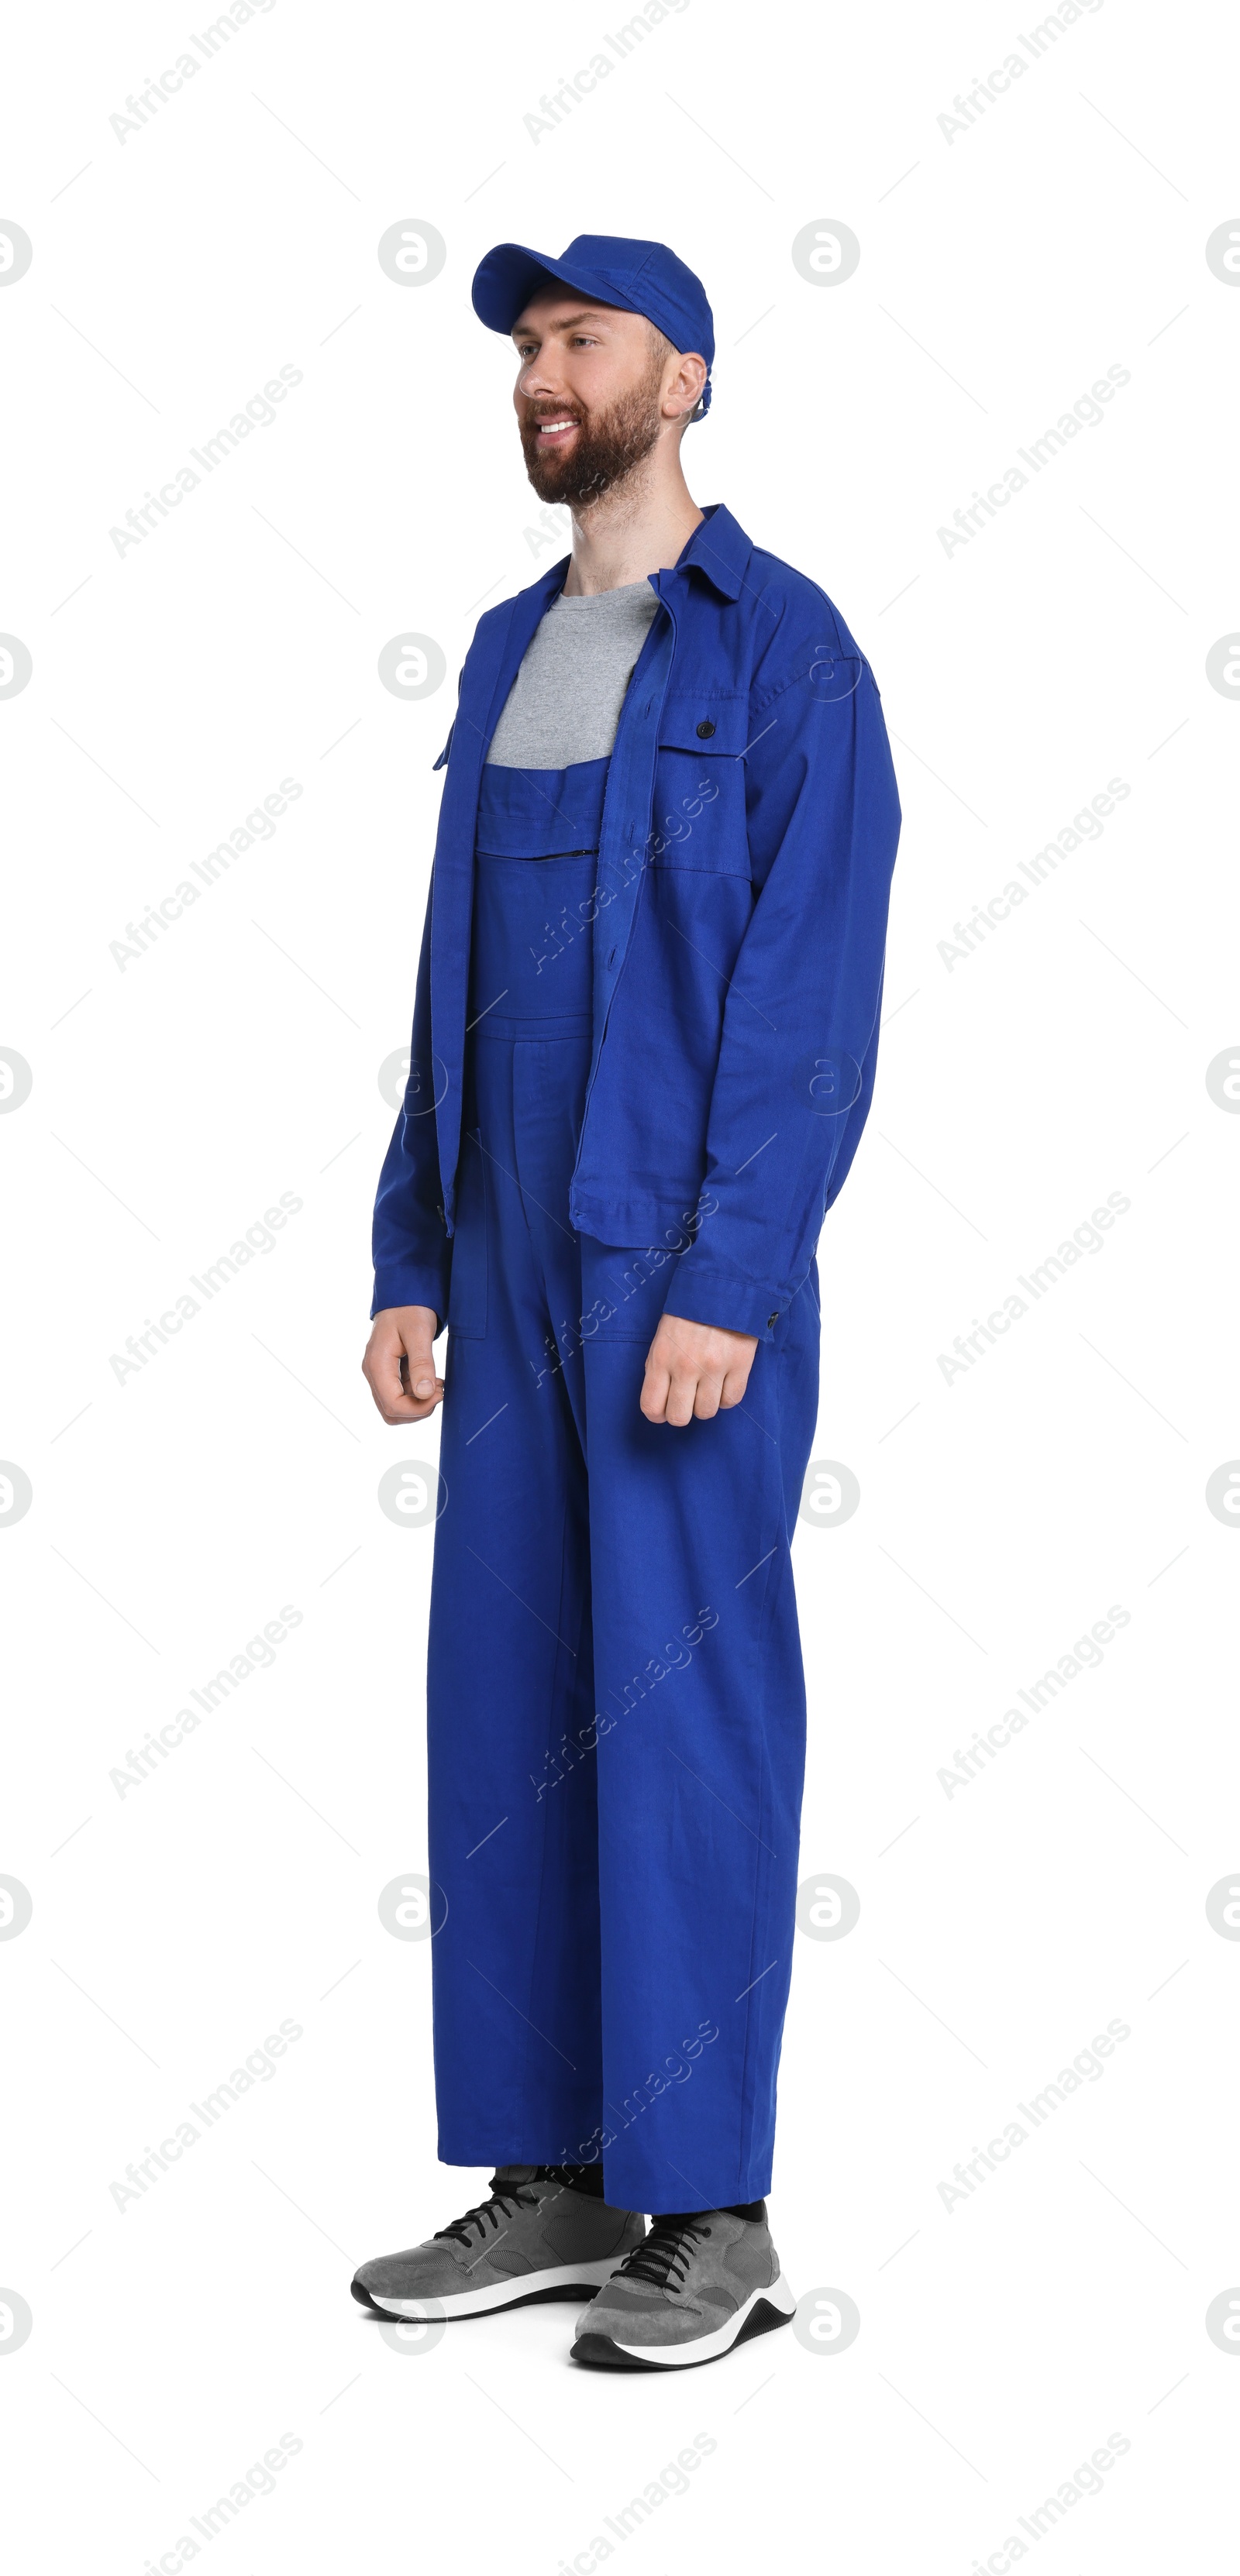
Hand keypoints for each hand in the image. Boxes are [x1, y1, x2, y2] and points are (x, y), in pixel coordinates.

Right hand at [362, 1304, 443, 1423]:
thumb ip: (421, 1364)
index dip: (419, 1408)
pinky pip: (399, 1395)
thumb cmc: (411, 1309)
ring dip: (418, 1404)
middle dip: (418, 1410)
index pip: (393, 1405)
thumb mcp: (419, 1333)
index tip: (439, 1393)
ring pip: (394, 1407)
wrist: (403, 1295)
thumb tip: (425, 1394)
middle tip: (439, 1391)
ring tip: (437, 1386)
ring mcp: (378, 1374)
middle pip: (391, 1412)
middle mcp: (373, 1372)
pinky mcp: (387, 1373)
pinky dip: (416, 1396)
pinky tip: (432, 1381)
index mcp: (377, 1364)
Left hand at [640, 1312, 758, 1426]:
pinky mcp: (739, 1365)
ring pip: (707, 1412)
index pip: (651, 1406)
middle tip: (687, 1400)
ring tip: (707, 1387)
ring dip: (706, 1404)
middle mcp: (686, 1367)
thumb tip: (662, 1399)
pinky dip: (726, 1397)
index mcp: (661, 1359)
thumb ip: (659, 1368)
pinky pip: (731, 1400)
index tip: (664, 1410)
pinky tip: (723, 1383)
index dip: (657, 1414)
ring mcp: (714, 1368)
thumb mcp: (662, 1338)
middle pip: (680, 1417)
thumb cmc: (687, 1314)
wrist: (721, 1287)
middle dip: (682, 1413)